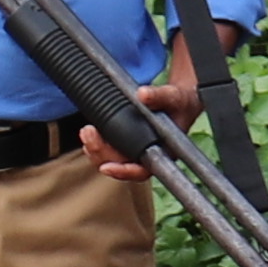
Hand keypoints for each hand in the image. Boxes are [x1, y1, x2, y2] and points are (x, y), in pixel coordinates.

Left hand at [85, 37, 200, 185]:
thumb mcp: (174, 97)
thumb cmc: (180, 104)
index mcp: (163, 152)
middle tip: (89, 133)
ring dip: (96, 149)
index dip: (124, 172)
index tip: (106, 167)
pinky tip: (90, 134)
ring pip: (111, 159)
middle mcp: (148, 155)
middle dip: (101, 153)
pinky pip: (109, 150)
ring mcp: (136, 150)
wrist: (180, 102)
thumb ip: (160, 96)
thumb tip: (143, 94)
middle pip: (120, 165)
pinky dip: (97, 144)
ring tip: (86, 132)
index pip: (143, 171)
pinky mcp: (127, 143)